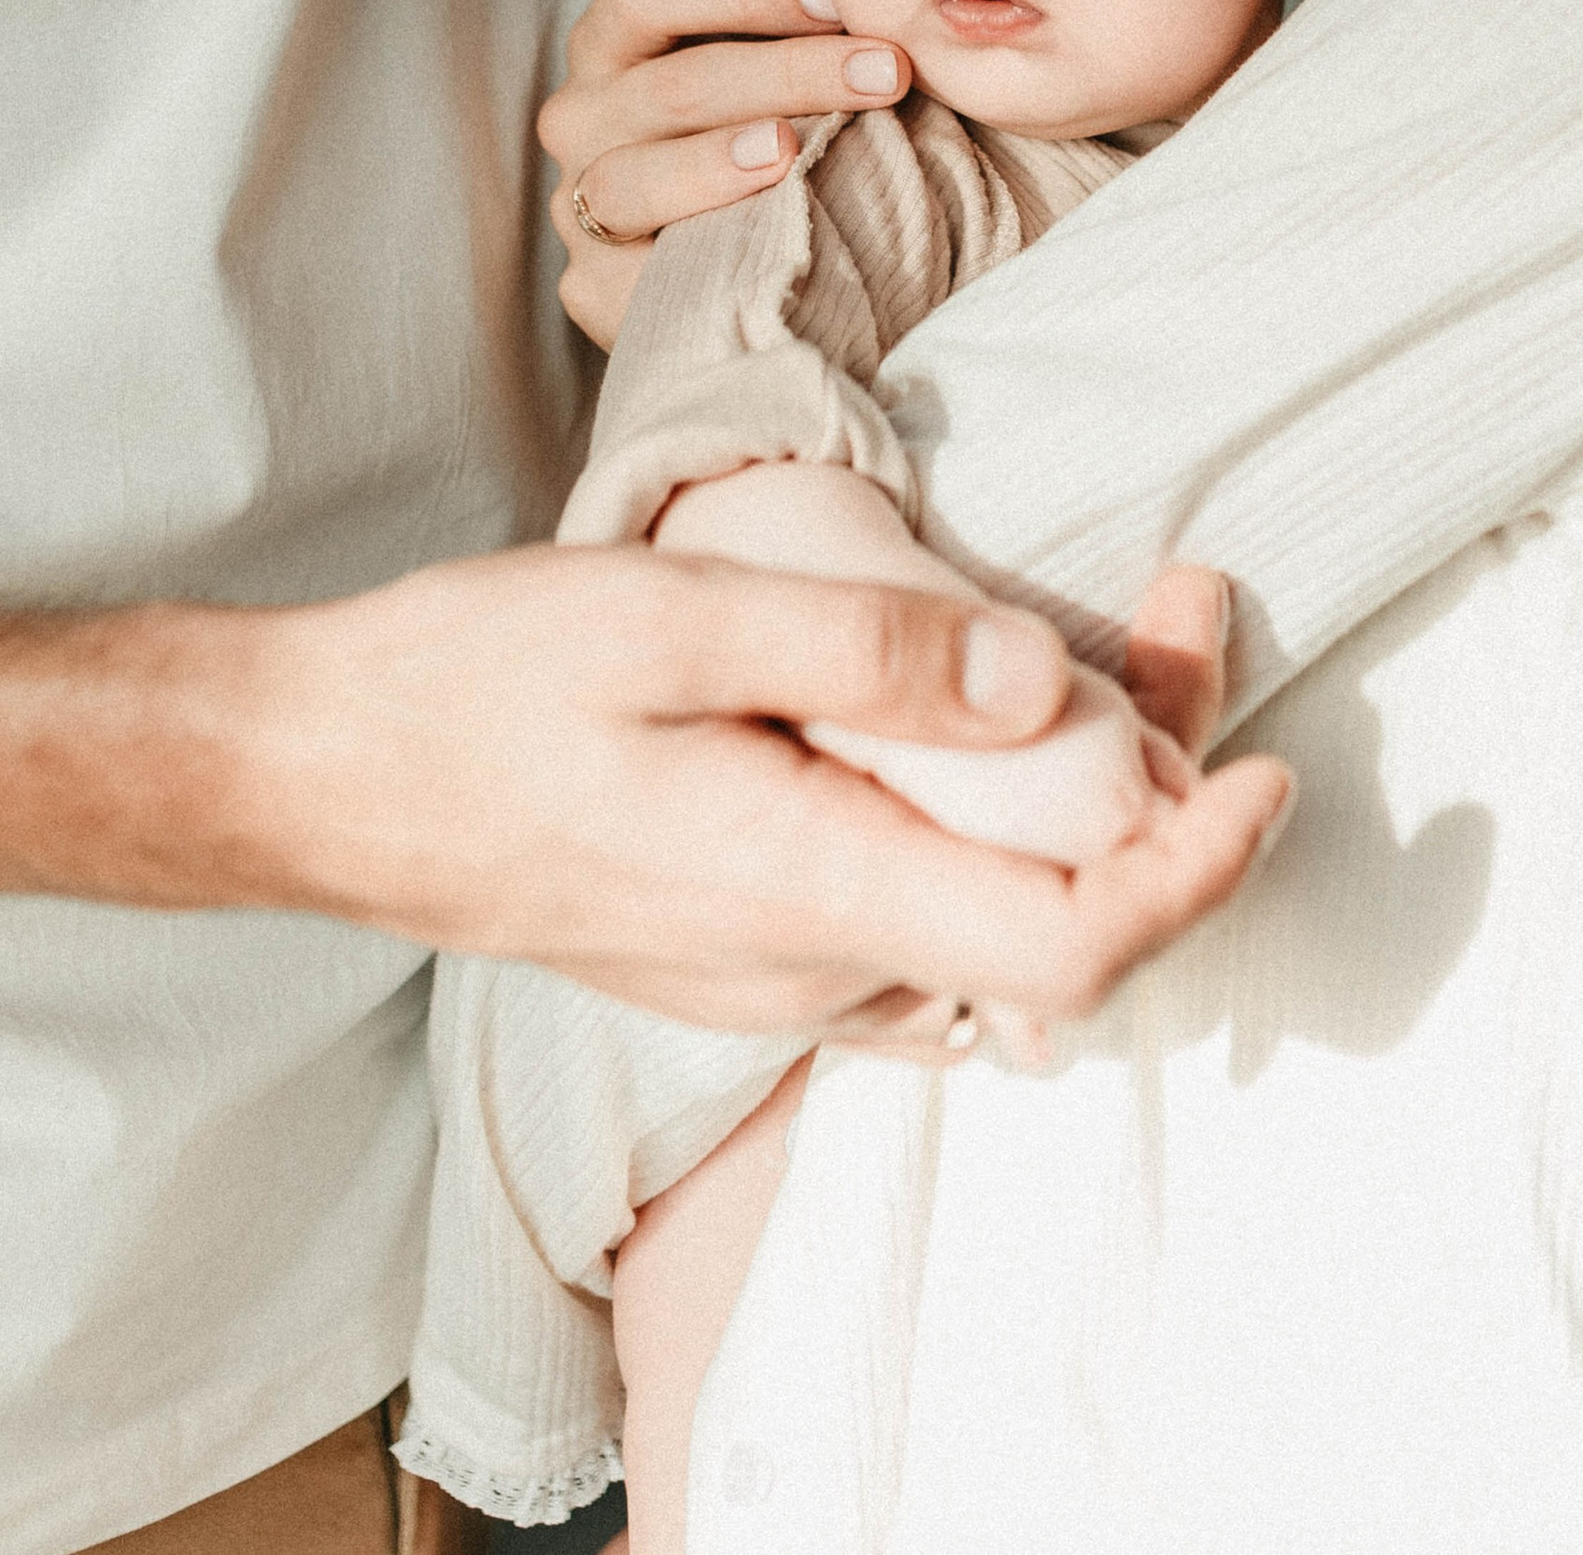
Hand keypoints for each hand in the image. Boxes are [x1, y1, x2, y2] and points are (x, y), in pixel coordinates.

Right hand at [259, 545, 1288, 1031]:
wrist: (314, 771)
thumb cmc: (472, 682)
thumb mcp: (670, 617)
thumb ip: (866, 648)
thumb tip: (1049, 681)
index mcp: (805, 890)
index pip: (1073, 947)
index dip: (1197, 867)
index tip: (1268, 761)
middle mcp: (807, 969)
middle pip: (1054, 940)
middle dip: (1164, 796)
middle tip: (1181, 606)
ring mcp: (769, 976)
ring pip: (989, 932)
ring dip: (1085, 811)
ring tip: (1120, 640)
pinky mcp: (738, 945)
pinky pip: (918, 922)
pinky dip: (994, 832)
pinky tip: (988, 720)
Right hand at [543, 0, 911, 344]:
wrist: (731, 267)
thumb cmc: (751, 128)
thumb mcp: (761, 54)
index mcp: (611, 43)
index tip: (838, 0)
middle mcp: (579, 117)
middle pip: (667, 85)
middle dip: (785, 72)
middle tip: (885, 72)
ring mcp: (577, 206)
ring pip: (633, 179)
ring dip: (719, 161)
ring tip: (790, 150)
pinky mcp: (591, 287)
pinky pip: (636, 275)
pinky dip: (699, 254)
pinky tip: (766, 241)